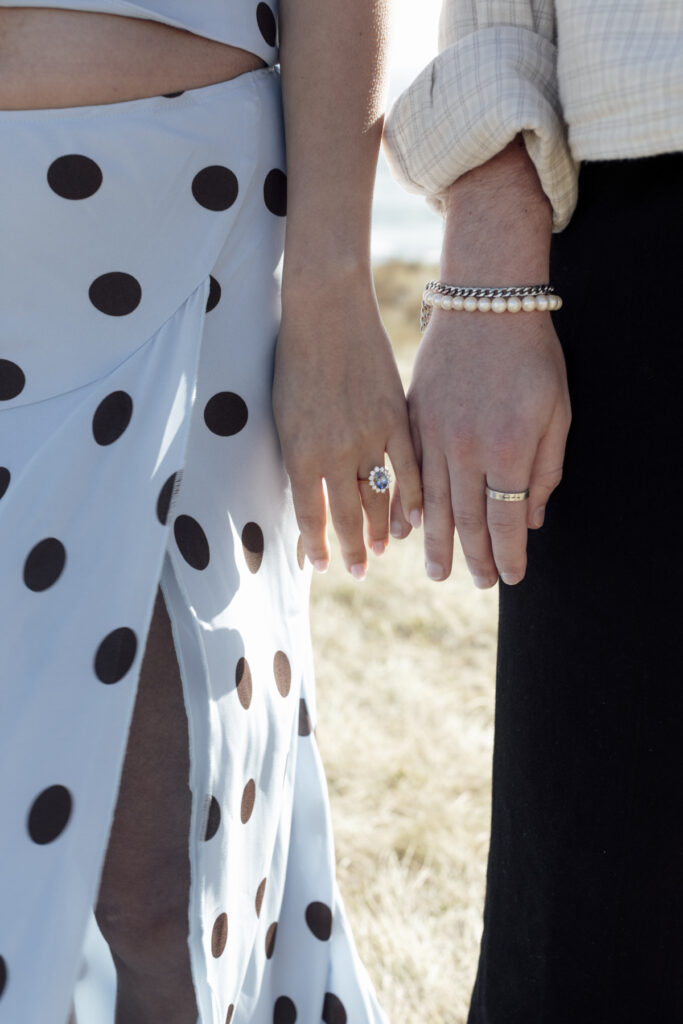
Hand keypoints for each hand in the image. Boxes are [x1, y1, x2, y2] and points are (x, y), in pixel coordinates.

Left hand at [273, 271, 421, 578]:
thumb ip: (298, 457)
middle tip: (359, 570)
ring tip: (383, 549)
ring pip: (380, 498)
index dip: (317, 547)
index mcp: (299, 453)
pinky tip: (415, 518)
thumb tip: (309, 493)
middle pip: (346, 516)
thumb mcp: (283, 415)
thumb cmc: (294, 359)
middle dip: (352, 550)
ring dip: (380, 530)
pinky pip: (410, 469)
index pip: (310, 516)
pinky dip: (413, 498)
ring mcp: (369, 436)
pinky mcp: (397, 418)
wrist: (326, 309)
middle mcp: (334, 452)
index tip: (322, 566)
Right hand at [392, 306, 570, 585]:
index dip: (507, 554)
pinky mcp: (412, 419)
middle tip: (476, 583)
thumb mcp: (556, 411)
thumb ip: (545, 470)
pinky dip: (406, 505)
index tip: (509, 578)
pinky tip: (404, 527)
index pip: (504, 519)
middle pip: (465, 519)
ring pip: (432, 503)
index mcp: (507, 449)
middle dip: (473, 557)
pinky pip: (407, 473)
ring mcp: (433, 435)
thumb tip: (531, 518)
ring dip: (436, 542)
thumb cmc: (531, 356)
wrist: (484, 302)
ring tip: (437, 571)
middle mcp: (465, 450)